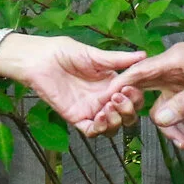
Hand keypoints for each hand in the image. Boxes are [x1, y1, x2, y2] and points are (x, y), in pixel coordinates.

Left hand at [0, 36, 144, 136]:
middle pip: (126, 115)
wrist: (39, 59)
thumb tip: (144, 55)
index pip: (132, 96)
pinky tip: (100, 116)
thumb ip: (118, 60)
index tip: (131, 88)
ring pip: (112, 127)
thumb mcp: (94, 55)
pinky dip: (100, 128)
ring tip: (109, 106)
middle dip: (128, 110)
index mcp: (110, 83)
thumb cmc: (63, 52)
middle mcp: (103, 98)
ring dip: (116, 120)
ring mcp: (90, 109)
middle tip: (119, 97)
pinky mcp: (76, 117)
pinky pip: (92, 131)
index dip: (136, 96)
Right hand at [107, 44, 183, 152]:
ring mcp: (177, 87)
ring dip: (171, 131)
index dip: (121, 82)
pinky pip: (174, 118)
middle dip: (139, 112)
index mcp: (175, 60)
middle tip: (127, 125)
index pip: (141, 70)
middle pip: (144, 91)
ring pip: (160, 112)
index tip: (105, 97)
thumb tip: (158, 120)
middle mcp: (171, 72)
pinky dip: (181, 132)